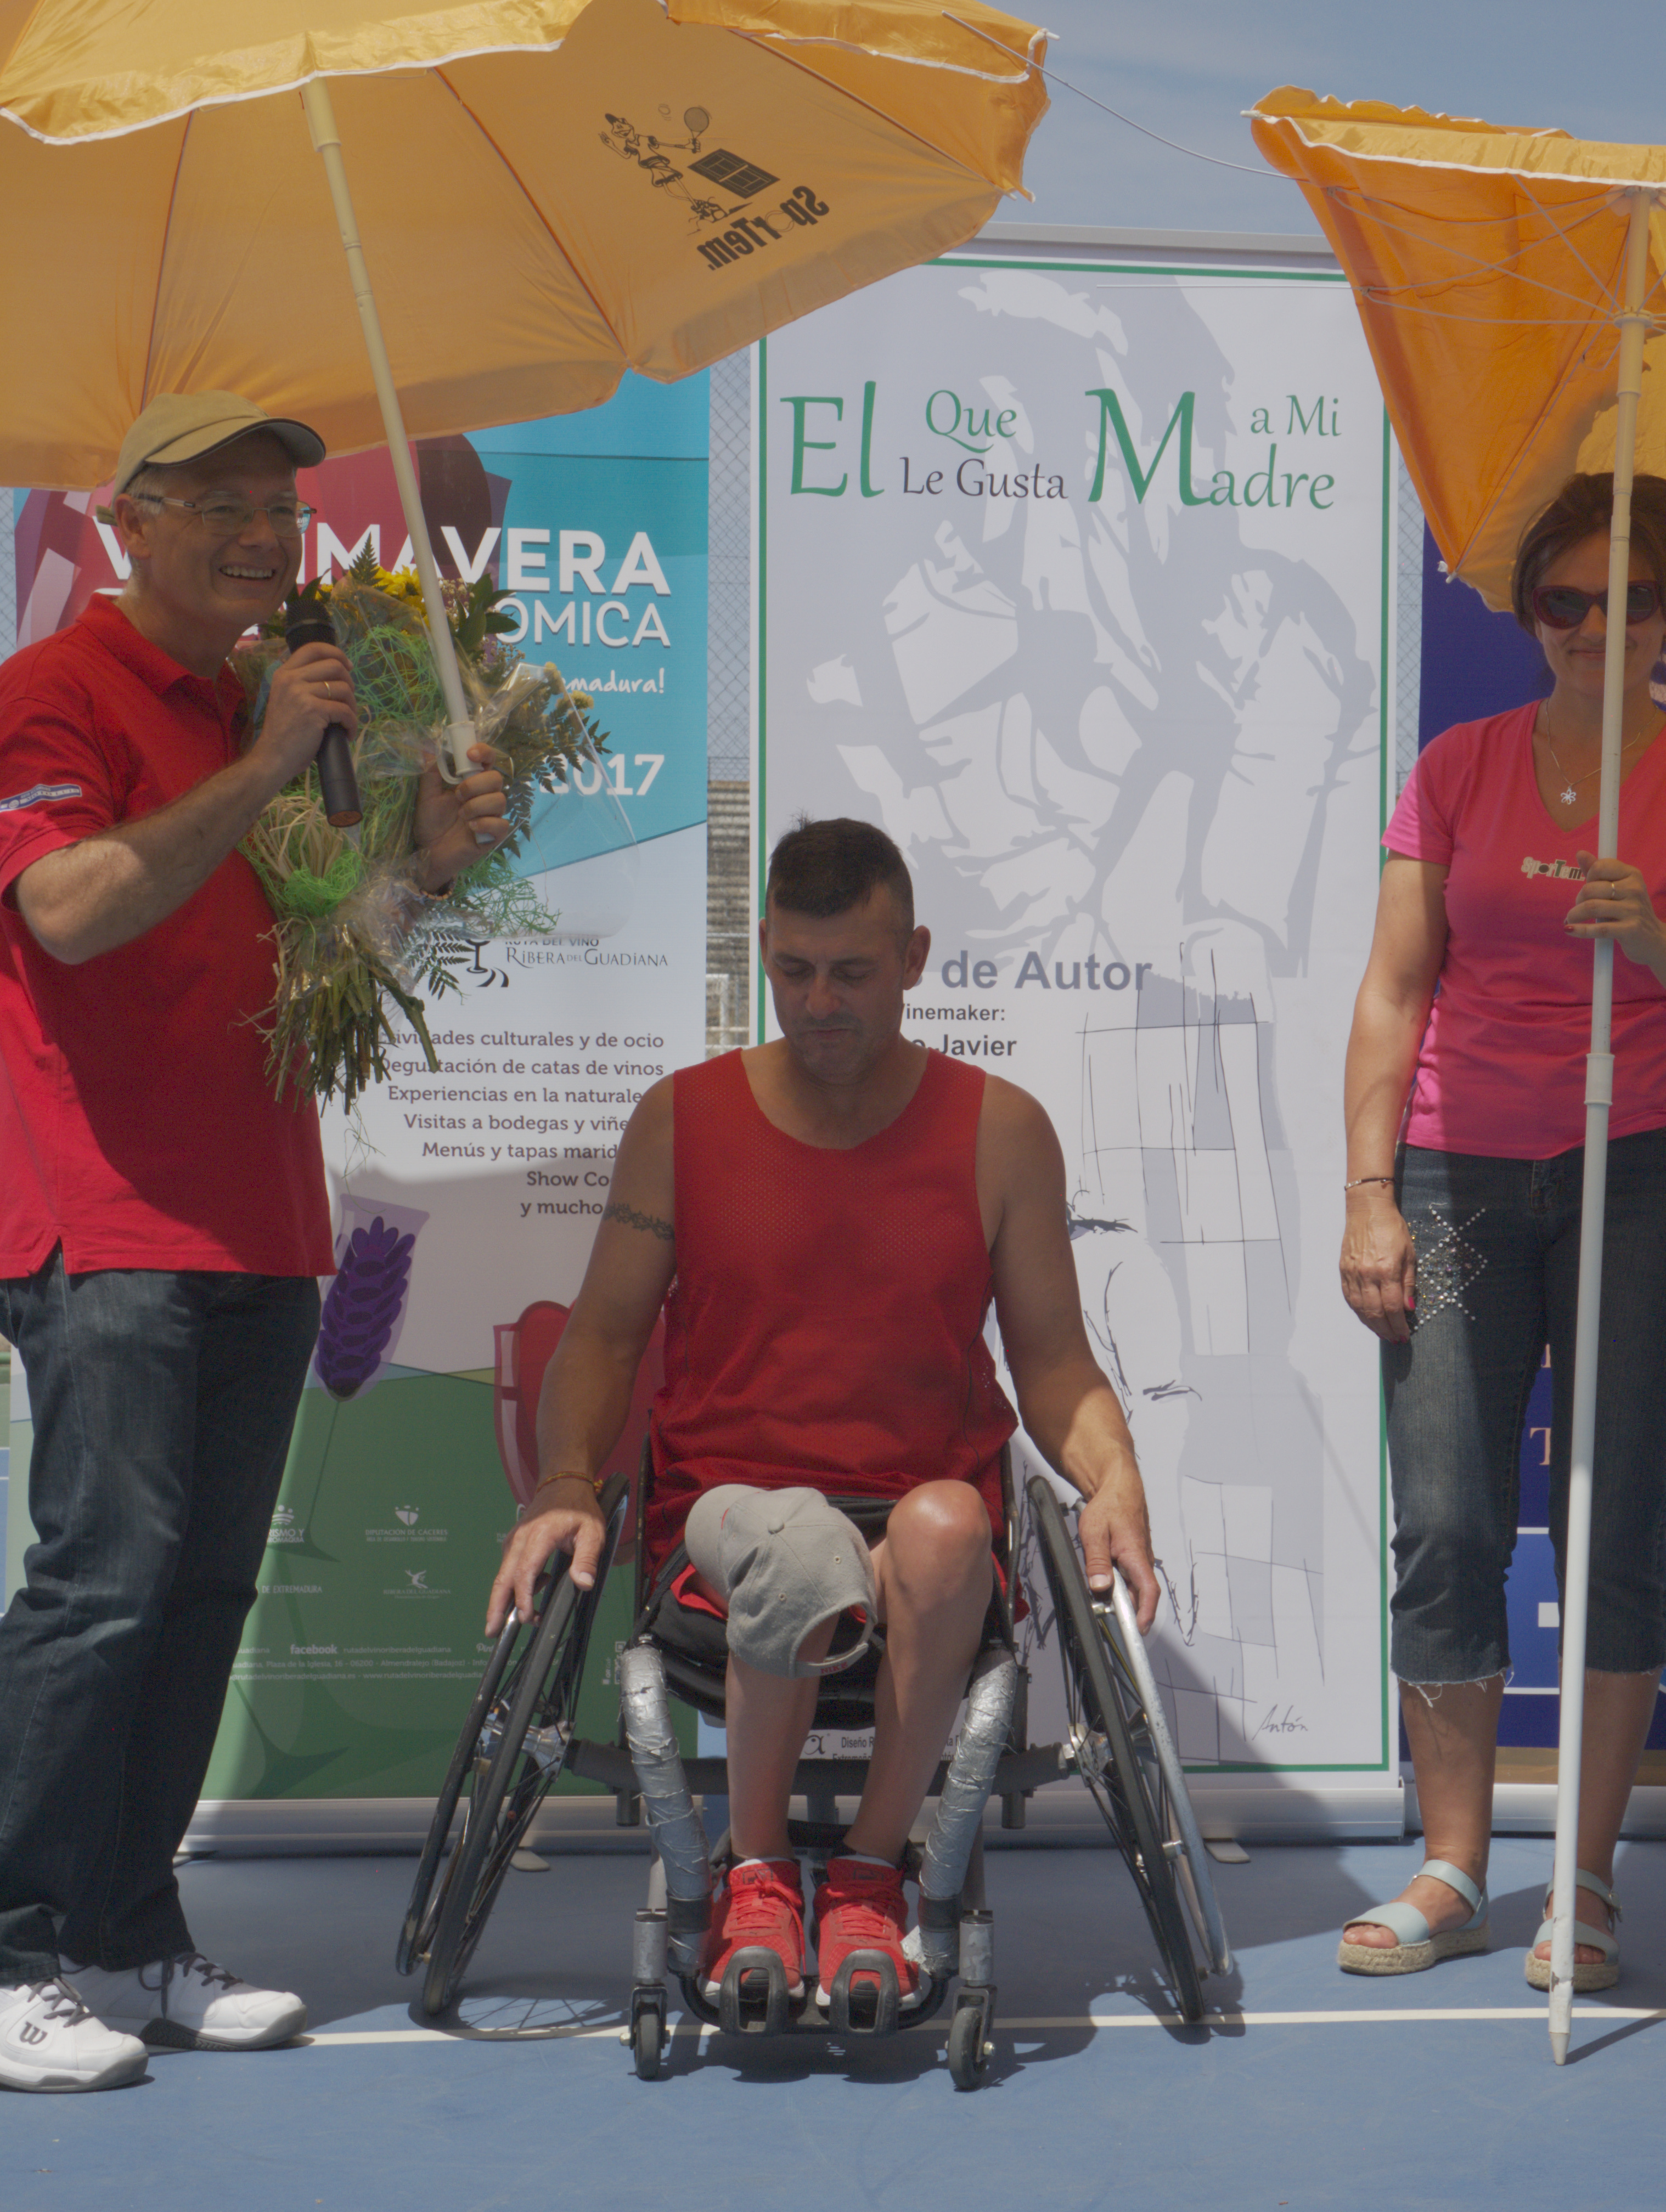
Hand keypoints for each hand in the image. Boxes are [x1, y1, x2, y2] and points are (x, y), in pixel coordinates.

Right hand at [252, 641, 358, 788]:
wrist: (273, 757)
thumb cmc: (284, 732)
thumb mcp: (286, 698)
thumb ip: (303, 683)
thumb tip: (335, 673)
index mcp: (284, 673)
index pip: (313, 648)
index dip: (336, 653)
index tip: (347, 666)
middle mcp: (291, 679)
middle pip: (334, 665)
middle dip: (350, 682)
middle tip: (348, 700)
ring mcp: (301, 693)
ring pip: (344, 689)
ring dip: (352, 706)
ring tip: (346, 720)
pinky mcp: (313, 711)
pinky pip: (345, 711)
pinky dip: (352, 724)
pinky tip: (347, 733)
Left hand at [413, 744, 510, 891]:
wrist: (428, 852)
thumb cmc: (430, 823)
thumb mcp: (427, 795)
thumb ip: (432, 772)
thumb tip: (430, 748)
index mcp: (472, 782)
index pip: (488, 761)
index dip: (485, 752)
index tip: (470, 754)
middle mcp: (485, 796)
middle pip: (497, 778)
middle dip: (475, 785)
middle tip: (457, 795)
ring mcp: (492, 816)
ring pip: (500, 800)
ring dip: (476, 806)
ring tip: (461, 815)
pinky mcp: (494, 835)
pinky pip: (501, 824)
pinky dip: (484, 824)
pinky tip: (471, 828)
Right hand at [485, 1479, 605, 1633]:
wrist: (564, 1482)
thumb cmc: (579, 1507)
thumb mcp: (592, 1531)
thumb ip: (587, 1559)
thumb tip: (583, 1584)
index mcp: (540, 1535)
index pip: (525, 1572)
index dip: (523, 1598)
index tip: (527, 1617)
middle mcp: (520, 1538)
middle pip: (503, 1577)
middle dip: (496, 1606)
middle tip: (492, 1631)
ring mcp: (514, 1540)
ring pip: (503, 1574)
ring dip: (504, 1599)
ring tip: (512, 1622)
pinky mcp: (514, 1543)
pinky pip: (509, 1568)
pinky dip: (513, 1585)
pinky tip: (533, 1593)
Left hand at [1077, 1458, 1158, 1632]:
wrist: (1118, 1489)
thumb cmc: (1110, 1506)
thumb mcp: (1094, 1533)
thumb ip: (1097, 1561)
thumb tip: (1100, 1586)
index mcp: (1136, 1556)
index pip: (1148, 1592)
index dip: (1145, 1614)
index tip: (1138, 1631)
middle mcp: (1142, 1561)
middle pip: (1138, 1595)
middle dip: (1124, 1611)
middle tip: (1106, 1617)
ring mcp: (1138, 1561)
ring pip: (1131, 1588)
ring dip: (1118, 1597)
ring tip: (1100, 1597)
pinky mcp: (1132, 1560)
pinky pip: (1127, 1579)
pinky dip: (1116, 1586)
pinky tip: (1102, 1583)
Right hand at [1340, 1185, 1414, 1341]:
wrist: (1367, 1210)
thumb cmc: (1392, 1228)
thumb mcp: (1409, 1254)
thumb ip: (1408, 1283)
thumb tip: (1408, 1308)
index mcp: (1386, 1270)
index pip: (1393, 1307)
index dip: (1399, 1324)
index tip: (1404, 1334)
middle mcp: (1367, 1274)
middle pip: (1375, 1312)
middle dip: (1386, 1329)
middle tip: (1394, 1338)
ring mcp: (1352, 1273)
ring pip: (1360, 1308)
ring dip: (1371, 1324)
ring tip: (1382, 1332)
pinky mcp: (1343, 1270)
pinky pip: (1349, 1297)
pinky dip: (1358, 1311)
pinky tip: (1366, 1317)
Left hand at [1567, 851, 1665, 974]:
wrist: (1653, 939)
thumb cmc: (1630, 910)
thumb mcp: (1618, 887)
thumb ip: (1598, 871)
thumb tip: (1580, 853)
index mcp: (1632, 874)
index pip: (1599, 867)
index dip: (1588, 878)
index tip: (1589, 888)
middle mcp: (1635, 889)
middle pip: (1591, 888)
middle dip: (1578, 899)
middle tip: (1579, 908)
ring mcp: (1633, 909)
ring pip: (1591, 907)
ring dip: (1575, 914)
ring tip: (1572, 919)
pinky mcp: (1630, 930)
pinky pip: (1599, 929)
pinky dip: (1579, 930)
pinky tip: (1569, 929)